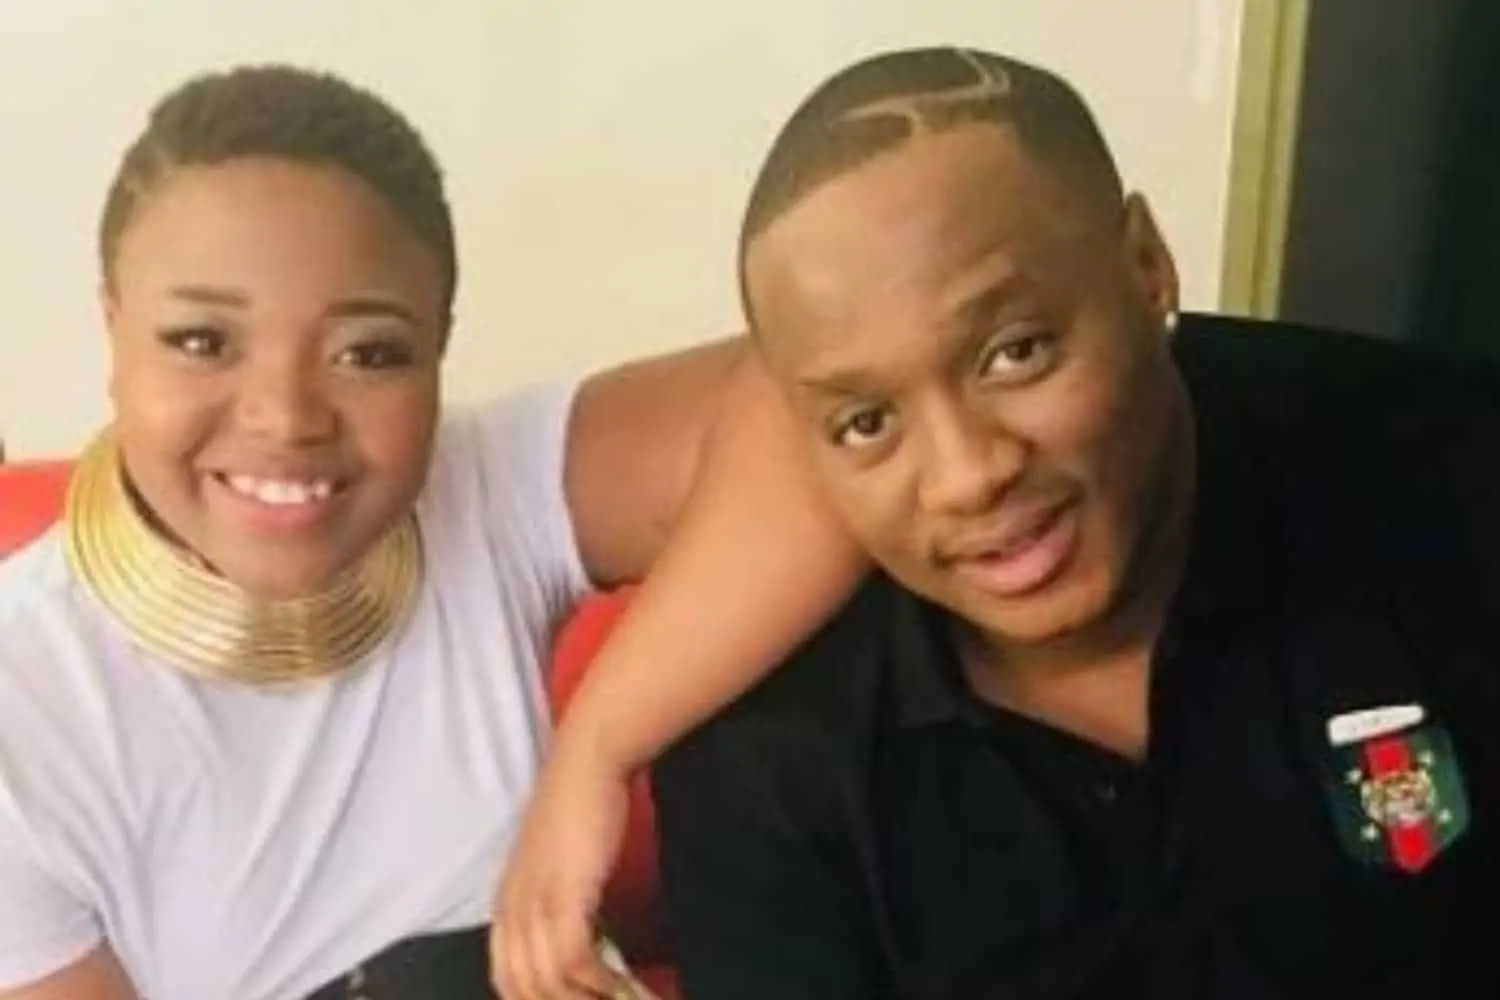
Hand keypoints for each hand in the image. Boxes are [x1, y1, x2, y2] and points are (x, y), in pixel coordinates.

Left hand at [491, 744, 631, 998]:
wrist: (587, 763)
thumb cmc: (580, 805)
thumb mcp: (558, 863)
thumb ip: (558, 900)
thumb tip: (589, 937)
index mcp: (506, 903)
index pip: (505, 977)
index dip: (536, 998)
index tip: (577, 997)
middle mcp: (511, 908)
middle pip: (522, 989)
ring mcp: (535, 903)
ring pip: (548, 983)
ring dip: (587, 998)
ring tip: (625, 998)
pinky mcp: (564, 895)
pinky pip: (575, 962)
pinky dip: (601, 983)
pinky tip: (625, 986)